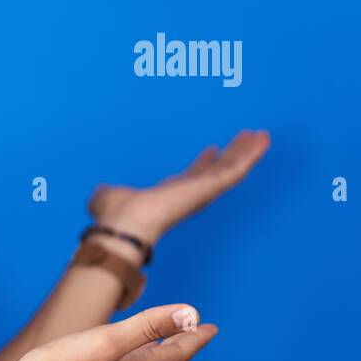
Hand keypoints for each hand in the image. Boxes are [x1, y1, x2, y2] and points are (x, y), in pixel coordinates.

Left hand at [86, 129, 270, 244]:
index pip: (190, 178)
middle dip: (231, 155)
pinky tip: (262, 141)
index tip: (212, 150)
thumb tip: (98, 195)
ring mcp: (202, 191)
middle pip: (216, 171)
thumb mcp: (107, 197)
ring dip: (247, 152)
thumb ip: (106, 194)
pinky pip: (236, 169)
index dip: (203, 164)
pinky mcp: (210, 187)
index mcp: (167, 196)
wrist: (125, 224)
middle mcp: (188, 194)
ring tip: (261, 136)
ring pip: (230, 169)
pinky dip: (250, 155)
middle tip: (245, 139)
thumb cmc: (114, 216)